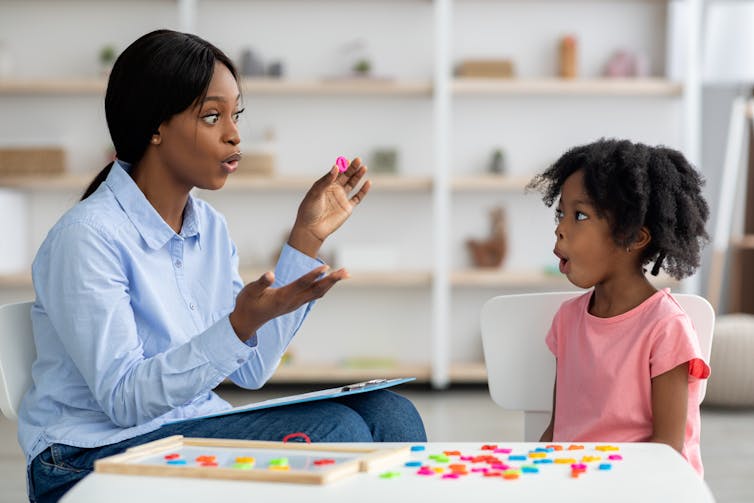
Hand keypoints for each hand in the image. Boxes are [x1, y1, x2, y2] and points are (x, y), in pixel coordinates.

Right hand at [229, 265, 349, 341]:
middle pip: (316, 290)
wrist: (247, 322)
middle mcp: (292, 302)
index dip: (313, 275)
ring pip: (318, 293)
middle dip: (332, 280)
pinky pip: (314, 295)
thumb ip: (260, 283)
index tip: (326, 267)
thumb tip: (270, 274)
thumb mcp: (250, 292)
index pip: (301, 284)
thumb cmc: (247, 304)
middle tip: (346, 271)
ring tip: (344, 273)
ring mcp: (295, 304)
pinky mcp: (295, 304)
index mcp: (282, 297)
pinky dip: (324, 287)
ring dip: (331, 283)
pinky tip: (330, 280)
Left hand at [288, 157, 370, 257]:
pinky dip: (363, 190)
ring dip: (358, 176)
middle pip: (346, 176)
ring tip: (364, 167)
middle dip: (352, 168)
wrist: (312, 229)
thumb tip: (336, 167)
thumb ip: (326, 180)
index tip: (347, 160)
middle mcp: (334, 189)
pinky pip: (357, 197)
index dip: (342, 166)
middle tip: (358, 160)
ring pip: (352, 184)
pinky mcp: (347, 208)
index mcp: (325, 184)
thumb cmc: (309, 210)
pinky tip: (368, 182)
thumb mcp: (315, 193)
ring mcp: (341, 198)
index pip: (336, 172)